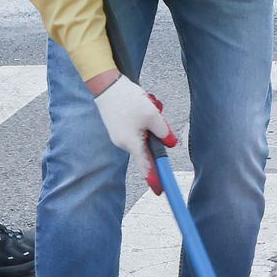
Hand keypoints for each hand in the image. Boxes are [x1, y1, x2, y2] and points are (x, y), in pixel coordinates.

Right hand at [94, 77, 176, 192]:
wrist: (106, 85)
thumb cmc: (128, 99)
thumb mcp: (152, 115)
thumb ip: (164, 132)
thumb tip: (170, 143)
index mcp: (131, 144)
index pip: (146, 166)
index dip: (155, 178)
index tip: (160, 191)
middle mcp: (123, 144)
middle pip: (147, 147)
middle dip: (154, 132)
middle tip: (153, 112)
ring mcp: (119, 136)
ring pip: (142, 136)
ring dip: (148, 123)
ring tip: (144, 106)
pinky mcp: (118, 128)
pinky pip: (136, 129)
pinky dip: (141, 119)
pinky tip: (138, 105)